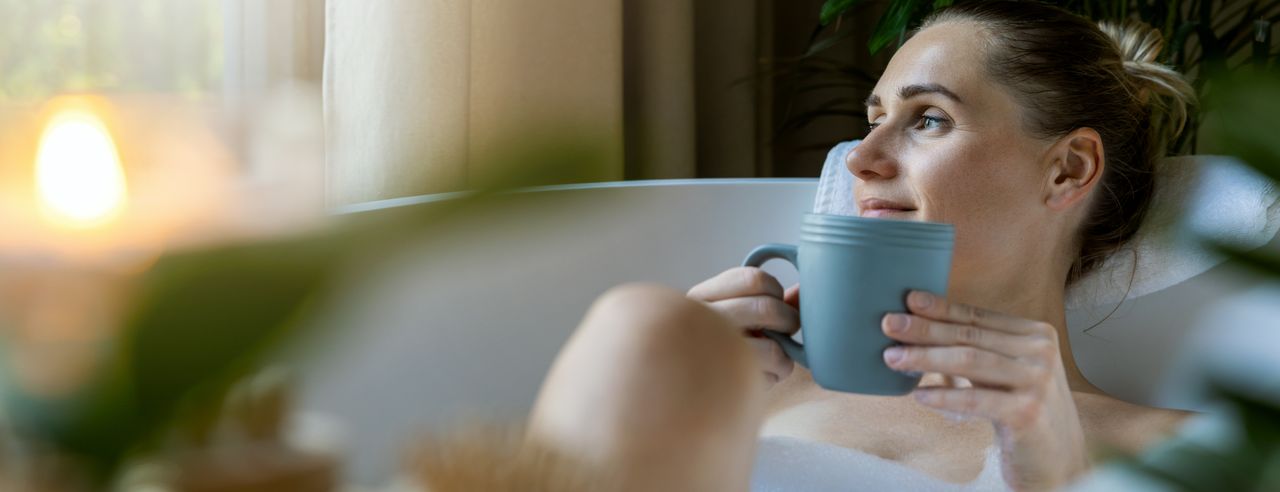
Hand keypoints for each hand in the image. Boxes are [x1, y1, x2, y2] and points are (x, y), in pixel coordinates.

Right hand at [687, 267, 799, 387]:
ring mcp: (711, 354)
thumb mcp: (728, 312)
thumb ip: (765, 299)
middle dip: (789, 321)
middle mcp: (702, 321)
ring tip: (775, 360)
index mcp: (702, 295)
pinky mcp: (722, 384)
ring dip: (784, 357)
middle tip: (786, 330)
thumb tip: (803, 290)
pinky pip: (767, 380)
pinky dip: (772, 379)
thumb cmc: (710, 341)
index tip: (775, 300)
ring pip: (773, 349)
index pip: (753, 278)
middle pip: (767, 309)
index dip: (775, 289)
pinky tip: (757, 377)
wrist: (676, 385)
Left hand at [880, 290, 1088, 490]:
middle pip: (970, 335)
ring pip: (969, 361)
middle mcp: (1040, 352)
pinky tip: (919, 394)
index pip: (977, 316)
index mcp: (1035, 334)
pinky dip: (945, 396)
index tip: (908, 299)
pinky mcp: (1028, 412)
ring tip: (893, 358)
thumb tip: (919, 328)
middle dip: (925, 329)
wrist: (1058, 458)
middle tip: (888, 324)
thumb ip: (978, 348)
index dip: (941, 308)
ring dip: (926, 358)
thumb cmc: (1022, 409)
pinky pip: (976, 399)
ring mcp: (1038, 381)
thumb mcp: (1005, 371)